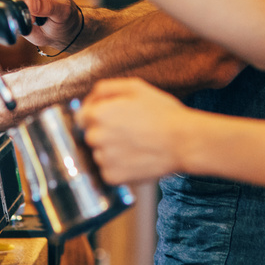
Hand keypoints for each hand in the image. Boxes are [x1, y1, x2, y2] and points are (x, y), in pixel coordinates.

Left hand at [78, 78, 197, 184]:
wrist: (184, 142)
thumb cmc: (162, 112)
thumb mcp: (135, 87)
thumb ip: (105, 88)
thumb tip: (88, 99)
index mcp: (97, 114)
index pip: (81, 117)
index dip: (96, 116)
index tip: (112, 118)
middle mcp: (95, 138)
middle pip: (90, 136)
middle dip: (104, 133)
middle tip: (128, 132)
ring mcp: (103, 160)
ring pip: (100, 154)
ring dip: (111, 150)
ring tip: (136, 145)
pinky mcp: (113, 177)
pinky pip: (109, 171)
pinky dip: (119, 166)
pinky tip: (136, 158)